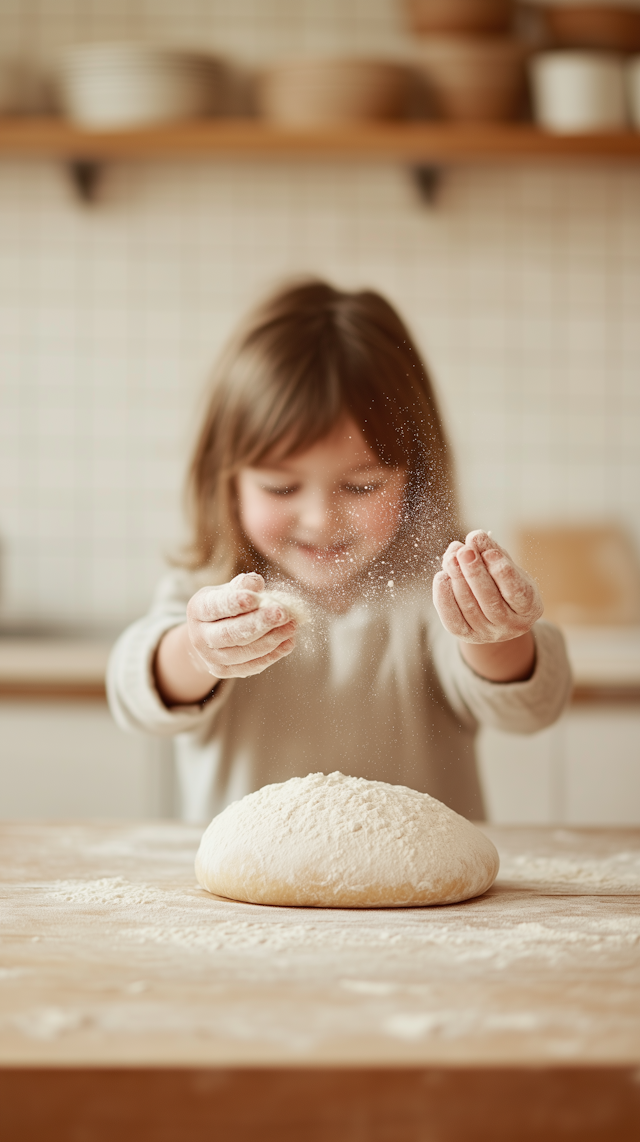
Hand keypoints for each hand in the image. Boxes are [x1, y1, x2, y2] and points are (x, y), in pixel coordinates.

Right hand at [186, 572, 297, 679]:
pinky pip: (251, 666)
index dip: (234, 603)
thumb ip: (243, 585)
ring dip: (271, 640)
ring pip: (242, 652)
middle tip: (283, 613)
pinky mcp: (224, 671)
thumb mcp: (229, 590)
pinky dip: (272, 655)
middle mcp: (199, 636)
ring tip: (291, 626)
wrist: (209, 635)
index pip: (215, 607)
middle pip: (229, 633)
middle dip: (258, 623)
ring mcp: (210, 657)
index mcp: (198, 609)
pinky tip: (288, 642)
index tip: (254, 598)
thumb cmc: (224, 606)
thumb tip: (256, 583)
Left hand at [433, 530, 542, 644]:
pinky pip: (452, 619)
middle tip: (464, 551)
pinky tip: (441, 577)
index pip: (517, 591)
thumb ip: (492, 552)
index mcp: (529, 607)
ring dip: (457, 580)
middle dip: (475, 573)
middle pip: (491, 600)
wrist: (496, 615)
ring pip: (470, 608)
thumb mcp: (507, 566)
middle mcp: (511, 625)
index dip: (502, 572)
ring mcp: (488, 633)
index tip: (489, 552)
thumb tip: (474, 538)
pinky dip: (444, 598)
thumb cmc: (504, 583)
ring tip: (450, 557)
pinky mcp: (466, 635)